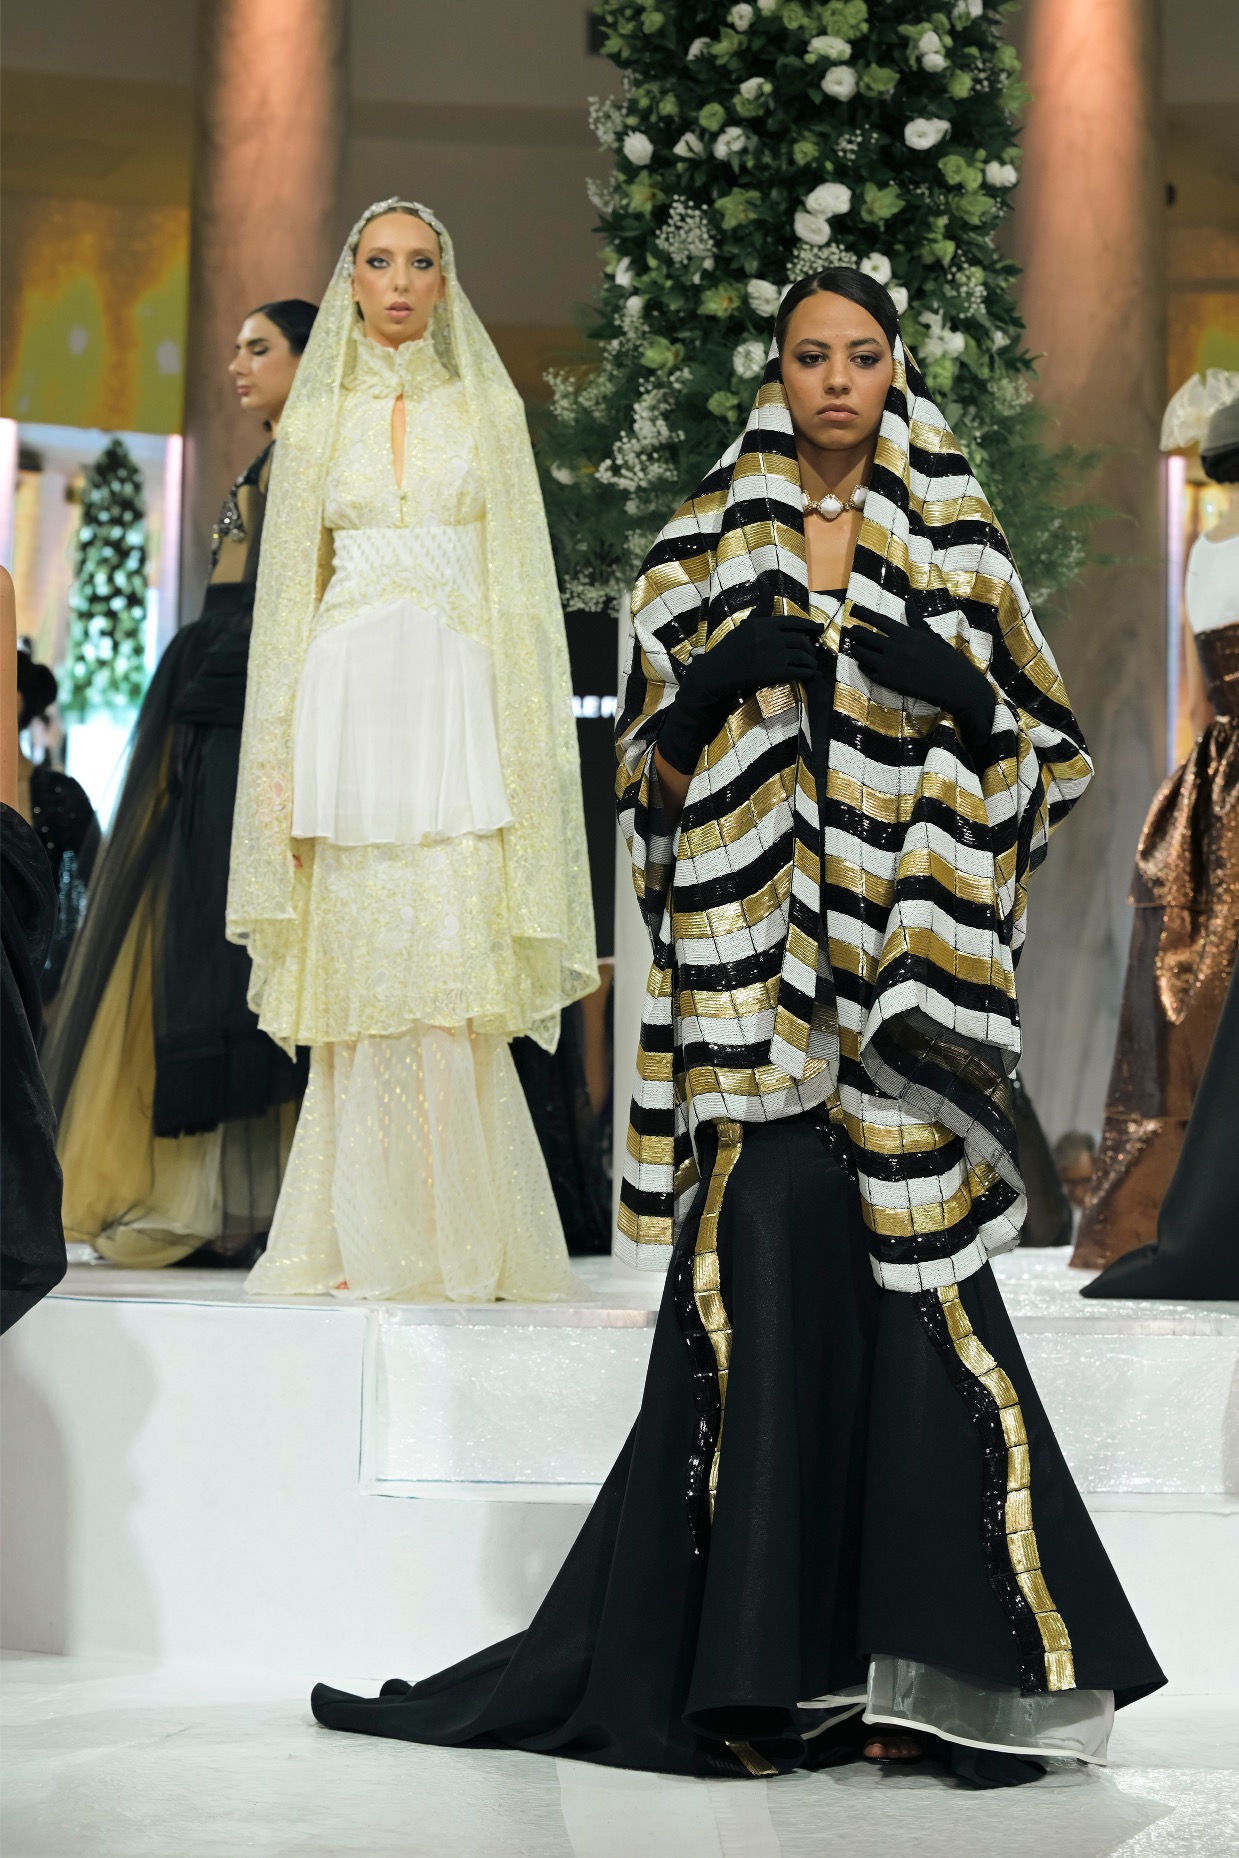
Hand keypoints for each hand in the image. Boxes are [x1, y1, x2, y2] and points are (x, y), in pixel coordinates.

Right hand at [657, 610, 819, 775]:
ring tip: (811, 666)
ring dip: (811, 662)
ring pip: (802, 656)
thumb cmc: (730, 650)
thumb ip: (760, 609)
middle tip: (812, 654)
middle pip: (800, 640)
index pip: (793, 622)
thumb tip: (764, 582)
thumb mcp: (745, 625)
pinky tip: (810, 675)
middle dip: (810, 648)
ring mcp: (772, 655)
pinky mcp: (774, 672)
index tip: (819, 629)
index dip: (810, 625)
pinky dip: (808, 673)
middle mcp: (769, 637)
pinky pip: (799, 671)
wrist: (716, 674)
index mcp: (762, 624)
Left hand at [845, 611, 994, 757]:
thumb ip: (915, 619)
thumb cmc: (945, 657)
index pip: (877, 619)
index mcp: (905, 634)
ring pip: (861, 654)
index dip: (862, 613)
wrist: (952, 685)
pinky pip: (867, 671)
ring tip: (854, 646)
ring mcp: (888, 665)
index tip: (853, 609)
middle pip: (864, 636)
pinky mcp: (887, 682)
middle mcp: (893, 647)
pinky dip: (863, 665)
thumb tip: (909, 601)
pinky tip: (864, 662)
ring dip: (856, 649)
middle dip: (854, 633)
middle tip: (850, 630)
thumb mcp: (930, 635)